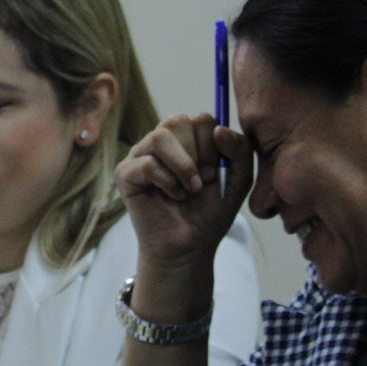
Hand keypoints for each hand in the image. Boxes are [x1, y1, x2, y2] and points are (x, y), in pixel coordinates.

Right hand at [115, 113, 253, 271]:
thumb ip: (241, 152)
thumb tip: (220, 129)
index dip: (212, 145)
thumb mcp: (238, 182)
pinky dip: (167, 182)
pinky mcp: (125, 174)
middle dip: (198, 154)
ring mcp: (141, 155)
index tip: (216, 174)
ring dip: (182, 166)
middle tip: (203, 182)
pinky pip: (146, 164)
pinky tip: (174, 196)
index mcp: (187, 138)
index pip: (200, 119)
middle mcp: (161, 142)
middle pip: (177, 121)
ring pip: (159, 137)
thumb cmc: (210, 213)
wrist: (190, 247)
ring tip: (190, 189)